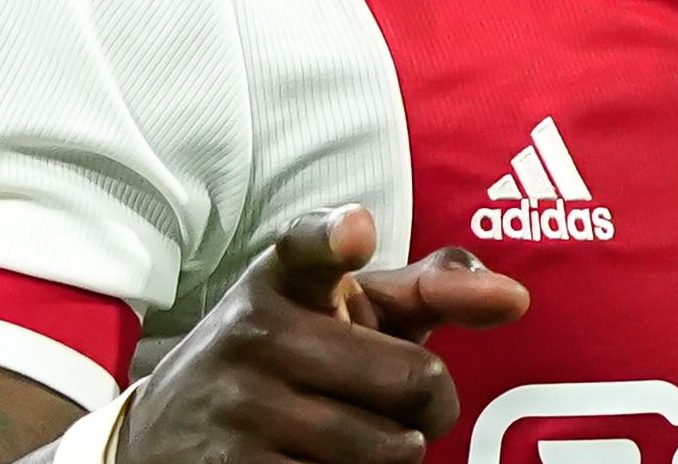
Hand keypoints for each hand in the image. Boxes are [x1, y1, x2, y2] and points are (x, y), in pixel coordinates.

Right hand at [116, 204, 528, 462]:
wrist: (164, 434)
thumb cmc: (282, 360)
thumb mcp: (333, 311)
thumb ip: (423, 292)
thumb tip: (514, 296)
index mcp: (281, 280)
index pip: (308, 247)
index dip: (334, 240)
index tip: (355, 235)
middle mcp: (256, 335)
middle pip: (414, 380)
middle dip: (430, 403)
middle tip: (405, 405)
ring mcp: (241, 409)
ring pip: (391, 450)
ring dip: (396, 453)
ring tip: (360, 438)